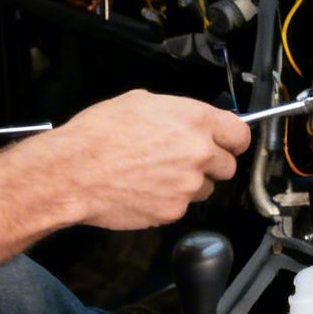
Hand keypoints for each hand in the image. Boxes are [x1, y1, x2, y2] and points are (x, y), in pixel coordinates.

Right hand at [13, 90, 250, 230]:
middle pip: (228, 166)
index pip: (240, 134)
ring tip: (157, 174)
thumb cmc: (98, 134)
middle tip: (185, 160)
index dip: (233, 140)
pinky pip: (181, 206)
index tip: (228, 144)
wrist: (72, 171)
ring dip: (190, 184)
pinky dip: (168, 200)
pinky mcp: (173, 211)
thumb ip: (176, 111)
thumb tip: (188, 119)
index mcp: (195, 120)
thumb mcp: (140, 102)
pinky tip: (144, 189)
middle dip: (211, 164)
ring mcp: (188, 185)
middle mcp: (198, 153)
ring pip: (205, 188)